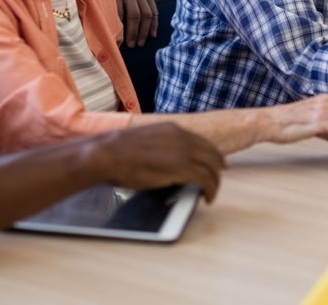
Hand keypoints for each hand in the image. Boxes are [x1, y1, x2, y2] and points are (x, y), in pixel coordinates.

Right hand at [87, 124, 224, 201]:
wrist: (109, 154)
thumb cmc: (119, 151)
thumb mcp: (147, 140)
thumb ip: (162, 146)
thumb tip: (168, 159)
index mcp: (173, 130)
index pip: (202, 141)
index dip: (212, 153)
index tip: (217, 162)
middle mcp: (183, 137)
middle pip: (212, 153)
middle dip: (218, 167)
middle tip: (219, 177)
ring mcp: (184, 151)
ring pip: (212, 167)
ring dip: (215, 182)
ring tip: (211, 193)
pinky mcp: (183, 167)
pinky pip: (206, 180)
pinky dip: (211, 190)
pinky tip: (207, 198)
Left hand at [110, 0, 156, 47]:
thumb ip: (107, 12)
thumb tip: (108, 34)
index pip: (119, 14)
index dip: (119, 30)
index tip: (118, 43)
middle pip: (135, 15)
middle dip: (134, 32)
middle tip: (132, 45)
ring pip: (147, 14)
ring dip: (144, 31)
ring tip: (141, 43)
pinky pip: (154, 11)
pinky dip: (154, 24)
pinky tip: (152, 34)